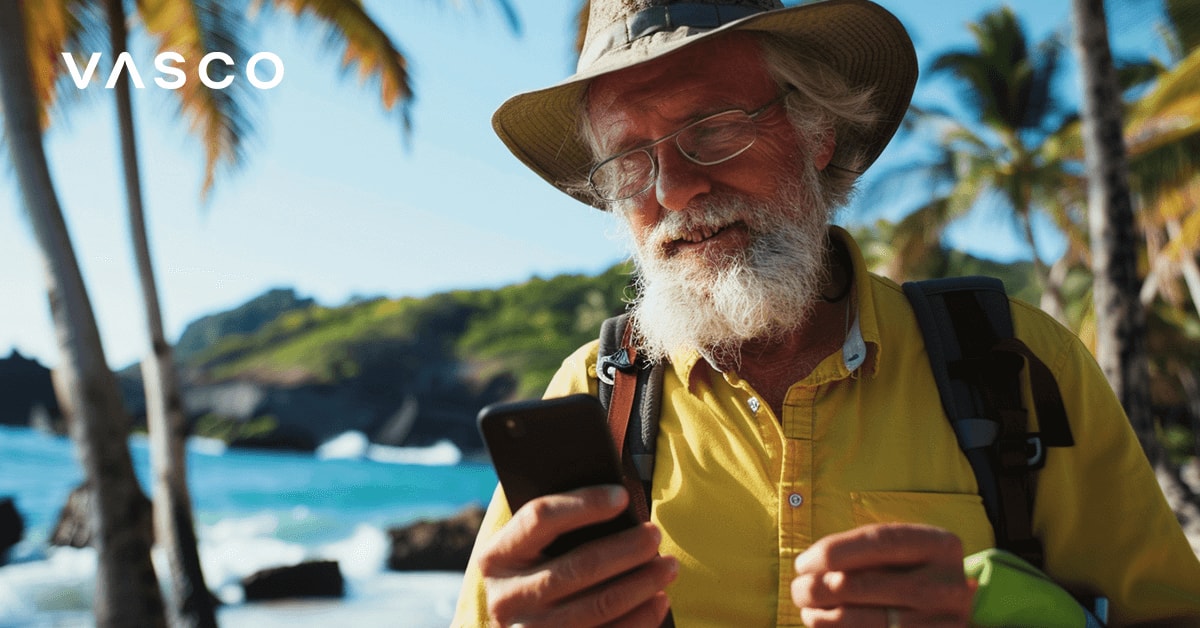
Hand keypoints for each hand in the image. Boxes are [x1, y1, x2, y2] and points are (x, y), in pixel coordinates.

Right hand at [478, 484, 677, 627]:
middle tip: (654, 534)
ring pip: (597, 605)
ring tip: (668, 566)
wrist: (527, 624)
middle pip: (577, 566)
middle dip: (625, 548)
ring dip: (641, 584)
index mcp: (496, 556)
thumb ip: (565, 509)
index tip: (622, 496)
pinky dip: (640, 619)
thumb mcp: (535, 543)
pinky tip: (659, 600)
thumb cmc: (543, 566)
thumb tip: (613, 464)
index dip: (583, 503)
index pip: (540, 517)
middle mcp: (506, 598)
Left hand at [791, 523, 976, 626]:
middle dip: (818, 587)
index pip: (878, 542)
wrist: (949, 615)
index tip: (802, 563)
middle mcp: (949, 585)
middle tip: (798, 589)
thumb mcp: (901, 554)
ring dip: (824, 617)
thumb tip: (809, 567)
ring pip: (866, 621)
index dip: (832, 551)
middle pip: (864, 584)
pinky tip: (826, 626)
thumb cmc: (913, 575)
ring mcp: (946, 622)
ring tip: (807, 610)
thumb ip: (864, 553)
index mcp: (941, 546)